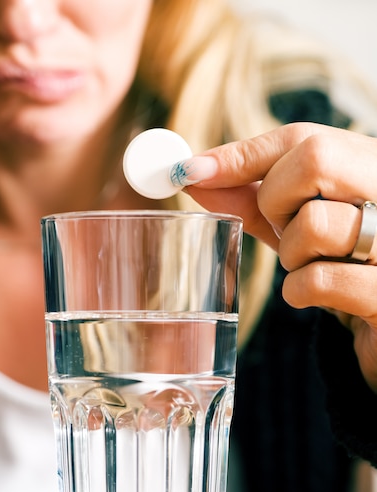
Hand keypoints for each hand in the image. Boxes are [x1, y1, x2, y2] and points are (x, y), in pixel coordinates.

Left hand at [183, 122, 376, 390]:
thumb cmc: (337, 261)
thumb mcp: (296, 222)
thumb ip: (252, 197)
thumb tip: (192, 173)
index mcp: (370, 165)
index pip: (303, 137)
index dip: (240, 154)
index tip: (191, 171)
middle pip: (316, 158)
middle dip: (276, 201)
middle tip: (283, 229)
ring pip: (313, 223)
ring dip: (291, 253)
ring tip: (312, 264)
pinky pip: (318, 279)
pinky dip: (300, 291)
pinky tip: (319, 295)